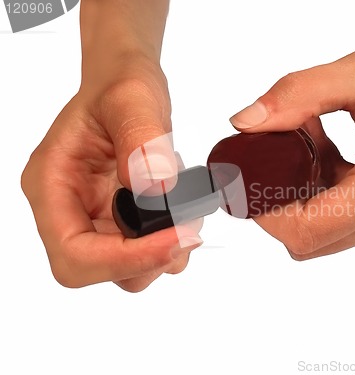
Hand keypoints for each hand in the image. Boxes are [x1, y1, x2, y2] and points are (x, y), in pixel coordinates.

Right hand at [21, 57, 201, 291]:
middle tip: (187, 231)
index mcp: (51, 184)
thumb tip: (156, 186)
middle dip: (145, 260)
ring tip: (187, 217)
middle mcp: (67, 209)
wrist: (125, 85)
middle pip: (95, 269)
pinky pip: (142, 252)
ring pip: (123, 269)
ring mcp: (93, 218)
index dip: (124, 258)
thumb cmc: (118, 86)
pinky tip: (182, 214)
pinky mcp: (119, 220)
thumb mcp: (131, 97)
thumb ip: (141, 137)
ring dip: (161, 256)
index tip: (174, 237)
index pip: (73, 252)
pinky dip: (168, 244)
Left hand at [229, 0, 354, 259]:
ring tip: (307, 149)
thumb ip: (294, 97)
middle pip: (314, 241)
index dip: (268, 216)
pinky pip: (342, 221)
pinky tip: (323, 155)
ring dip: (301, 199)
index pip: (311, 231)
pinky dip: (320, 195)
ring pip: (325, 235)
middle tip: (272, 162)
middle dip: (281, 206)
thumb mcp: (352, 73)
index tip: (249, 184)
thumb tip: (245, 124)